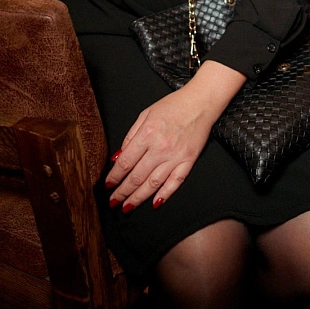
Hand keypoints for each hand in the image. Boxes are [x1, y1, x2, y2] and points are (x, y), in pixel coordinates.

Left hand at [105, 60, 245, 211]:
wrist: (201, 102)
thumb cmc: (173, 105)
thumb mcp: (146, 114)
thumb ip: (131, 136)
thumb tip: (118, 157)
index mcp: (147, 134)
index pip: (125, 162)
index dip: (114, 176)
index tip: (108, 185)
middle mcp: (160, 147)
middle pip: (136, 177)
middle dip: (122, 192)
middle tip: (113, 201)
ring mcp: (176, 156)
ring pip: (153, 183)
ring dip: (138, 198)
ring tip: (128, 206)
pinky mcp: (188, 160)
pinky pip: (175, 182)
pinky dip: (165, 194)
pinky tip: (155, 203)